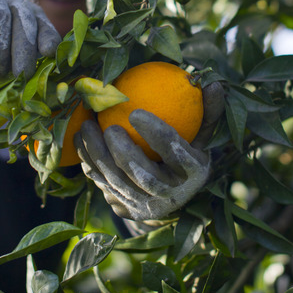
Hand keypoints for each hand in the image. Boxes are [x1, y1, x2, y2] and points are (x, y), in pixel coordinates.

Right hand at [0, 0, 60, 76]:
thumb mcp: (9, 50)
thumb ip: (24, 56)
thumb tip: (34, 77)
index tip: (48, 53)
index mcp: (31, 11)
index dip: (47, 38)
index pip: (43, 25)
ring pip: (0, 21)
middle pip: (24, 23)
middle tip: (20, 74)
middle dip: (23, 51)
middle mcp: (15, 0)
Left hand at [74, 82, 224, 220]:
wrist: (173, 191)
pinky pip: (101, 184)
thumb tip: (213, 84)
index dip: (157, 134)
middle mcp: (171, 196)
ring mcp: (145, 206)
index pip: (176, 153)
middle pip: (143, 177)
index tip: (136, 112)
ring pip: (116, 182)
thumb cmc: (188, 150)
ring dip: (98, 155)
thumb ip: (207, 110)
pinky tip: (80, 138)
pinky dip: (89, 161)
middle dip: (123, 153)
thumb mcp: (202, 133)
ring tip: (87, 127)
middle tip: (109, 127)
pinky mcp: (124, 208)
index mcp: (194, 174)